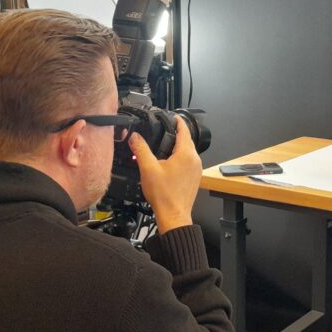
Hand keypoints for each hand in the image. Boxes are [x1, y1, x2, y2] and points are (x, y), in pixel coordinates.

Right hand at [128, 116, 202, 233]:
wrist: (174, 215)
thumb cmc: (164, 195)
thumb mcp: (148, 168)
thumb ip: (141, 150)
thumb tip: (135, 137)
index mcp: (186, 154)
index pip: (184, 130)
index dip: (178, 121)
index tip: (173, 116)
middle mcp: (195, 160)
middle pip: (187, 140)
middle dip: (177, 134)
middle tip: (166, 129)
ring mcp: (197, 170)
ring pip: (188, 152)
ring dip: (179, 147)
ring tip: (165, 145)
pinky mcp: (195, 178)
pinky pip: (189, 162)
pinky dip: (181, 158)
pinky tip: (170, 163)